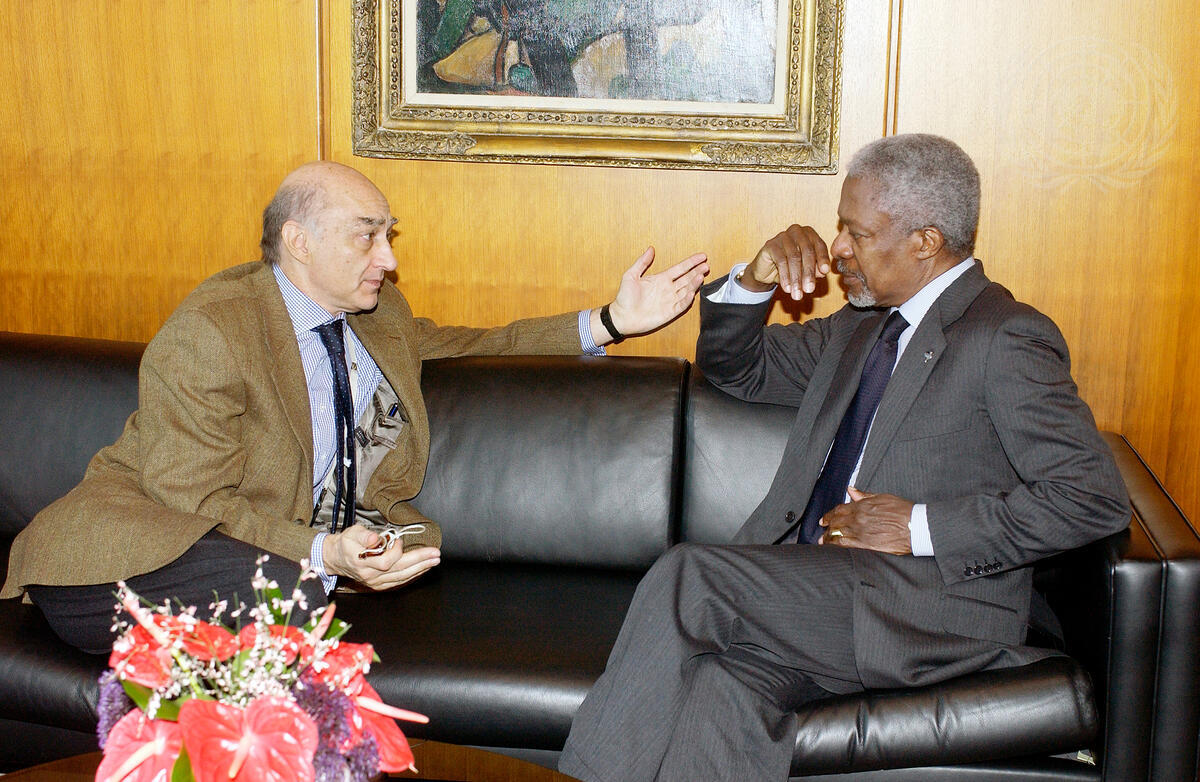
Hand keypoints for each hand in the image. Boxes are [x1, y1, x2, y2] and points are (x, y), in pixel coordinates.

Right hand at [323, 524, 440, 589]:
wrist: (335, 558)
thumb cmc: (346, 543)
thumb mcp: (352, 533)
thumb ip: (365, 535)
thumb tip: (376, 538)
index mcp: (362, 562)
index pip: (386, 561)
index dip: (396, 551)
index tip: (399, 540)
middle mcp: (369, 575)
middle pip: (399, 570)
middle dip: (419, 561)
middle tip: (435, 554)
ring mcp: (374, 582)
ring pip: (401, 577)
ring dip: (420, 569)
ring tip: (433, 560)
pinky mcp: (378, 585)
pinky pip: (398, 582)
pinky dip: (412, 575)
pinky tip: (422, 569)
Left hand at [605, 247, 708, 337]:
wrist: (622, 316)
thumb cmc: (624, 297)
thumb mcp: (631, 275)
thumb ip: (642, 262)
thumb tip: (650, 249)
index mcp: (661, 279)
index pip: (680, 269)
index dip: (691, 262)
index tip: (702, 256)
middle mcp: (668, 289)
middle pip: (687, 278)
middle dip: (697, 272)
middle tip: (706, 265)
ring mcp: (670, 301)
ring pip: (687, 290)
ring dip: (694, 284)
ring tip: (701, 276)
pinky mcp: (669, 312)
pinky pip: (681, 305)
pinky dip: (687, 299)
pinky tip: (692, 293)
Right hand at [742, 225, 830, 299]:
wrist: (767, 272)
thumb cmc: (790, 268)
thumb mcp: (805, 270)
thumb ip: (815, 269)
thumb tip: (823, 272)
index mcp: (809, 234)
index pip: (819, 245)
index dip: (822, 258)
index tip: (825, 272)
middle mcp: (796, 231)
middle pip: (807, 251)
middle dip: (809, 272)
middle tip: (809, 289)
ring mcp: (783, 236)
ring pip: (794, 257)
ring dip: (796, 278)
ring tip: (797, 293)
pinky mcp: (771, 244)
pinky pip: (781, 260)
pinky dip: (785, 276)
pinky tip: (787, 288)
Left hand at [818, 487, 913, 554]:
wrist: (915, 526)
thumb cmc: (902, 510)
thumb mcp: (882, 497)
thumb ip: (864, 495)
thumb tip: (851, 490)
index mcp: (861, 506)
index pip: (839, 510)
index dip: (830, 515)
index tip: (825, 519)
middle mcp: (858, 519)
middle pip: (836, 523)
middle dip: (827, 526)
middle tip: (822, 529)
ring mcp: (860, 532)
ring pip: (838, 535)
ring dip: (829, 538)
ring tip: (823, 541)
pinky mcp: (866, 545)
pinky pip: (846, 545)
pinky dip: (837, 546)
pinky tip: (833, 548)